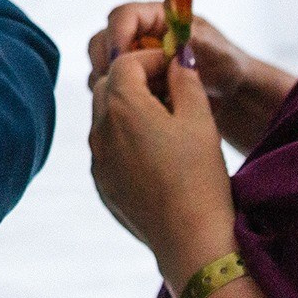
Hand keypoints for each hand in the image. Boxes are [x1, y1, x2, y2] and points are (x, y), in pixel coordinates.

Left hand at [88, 49, 235, 283]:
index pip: (125, 61)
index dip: (151, 58)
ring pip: (104, 117)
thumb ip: (185, 80)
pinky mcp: (101, 183)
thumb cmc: (200, 176)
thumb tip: (178, 59)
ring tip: (165, 120)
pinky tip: (155, 152)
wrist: (189, 239)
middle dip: (135, 78)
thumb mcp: (200, 119)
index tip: (175, 66)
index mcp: (122, 105)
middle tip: (169, 87)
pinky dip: (124, 138)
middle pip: (108, 86)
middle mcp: (99, 129)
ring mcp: (97, 159)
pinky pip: (106, 148)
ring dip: (128, 109)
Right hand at [89, 2, 248, 108]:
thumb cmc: (224, 64)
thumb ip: (194, 42)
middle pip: (103, 40)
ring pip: (101, 64)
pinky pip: (108, 86)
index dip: (117, 35)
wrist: (228, 92)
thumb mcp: (216, 51)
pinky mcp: (129, 79)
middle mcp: (138, 34)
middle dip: (109, 63)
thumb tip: (175, 38)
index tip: (121, 62)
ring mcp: (131, 57)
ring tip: (138, 98)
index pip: (123, 16)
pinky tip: (139, 108)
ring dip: (112, 82)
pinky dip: (116, 97)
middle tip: (123, 84)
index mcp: (157, 17)